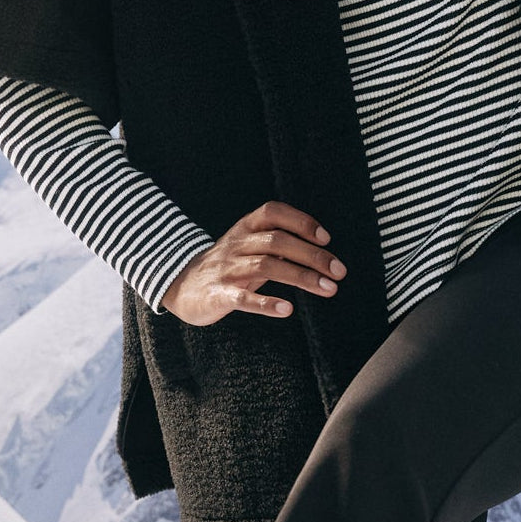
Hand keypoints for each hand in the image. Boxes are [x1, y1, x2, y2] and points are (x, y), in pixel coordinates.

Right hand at [159, 200, 346, 324]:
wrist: (181, 285)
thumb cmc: (228, 264)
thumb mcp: (250, 245)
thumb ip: (278, 242)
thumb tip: (320, 246)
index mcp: (245, 227)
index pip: (274, 212)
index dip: (301, 221)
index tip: (326, 238)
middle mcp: (236, 244)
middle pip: (278, 241)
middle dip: (312, 255)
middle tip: (339, 271)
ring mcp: (226, 269)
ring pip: (266, 266)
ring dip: (301, 277)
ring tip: (328, 289)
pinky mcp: (218, 295)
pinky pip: (242, 298)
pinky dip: (265, 303)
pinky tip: (287, 309)